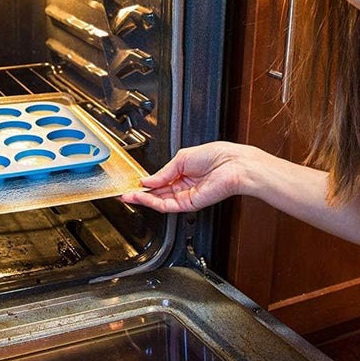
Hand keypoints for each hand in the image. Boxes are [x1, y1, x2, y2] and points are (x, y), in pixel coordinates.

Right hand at [120, 141, 261, 212]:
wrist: (233, 164)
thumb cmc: (217, 155)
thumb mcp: (182, 157)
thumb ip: (163, 171)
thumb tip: (149, 180)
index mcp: (184, 172)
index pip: (160, 180)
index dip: (146, 183)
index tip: (133, 183)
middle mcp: (184, 185)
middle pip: (158, 193)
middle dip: (141, 193)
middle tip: (126, 193)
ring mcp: (187, 196)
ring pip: (160, 201)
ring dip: (143, 199)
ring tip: (130, 196)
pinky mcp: (190, 204)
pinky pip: (167, 205)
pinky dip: (153, 202)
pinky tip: (143, 196)